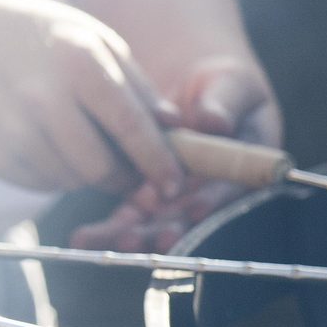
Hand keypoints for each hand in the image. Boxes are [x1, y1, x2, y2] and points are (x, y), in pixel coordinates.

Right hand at [0, 0, 184, 199]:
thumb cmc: (41, 39)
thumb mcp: (95, 42)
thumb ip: (138, 87)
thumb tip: (175, 128)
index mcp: (77, 63)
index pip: (130, 128)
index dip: (158, 164)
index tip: (174, 185)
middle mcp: (40, 97)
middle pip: (100, 169)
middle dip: (123, 178)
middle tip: (130, 172)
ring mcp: (10, 128)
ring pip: (70, 181)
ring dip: (87, 175)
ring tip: (80, 143)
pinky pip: (39, 184)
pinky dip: (53, 173)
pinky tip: (45, 142)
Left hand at [72, 55, 280, 251]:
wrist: (197, 90)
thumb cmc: (225, 87)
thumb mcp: (233, 85)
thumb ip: (226, 102)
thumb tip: (214, 121)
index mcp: (242, 171)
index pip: (228, 190)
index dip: (212, 201)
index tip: (194, 209)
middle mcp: (211, 193)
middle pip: (189, 217)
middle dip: (165, 228)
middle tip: (139, 238)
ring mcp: (180, 198)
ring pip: (156, 222)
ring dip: (132, 234)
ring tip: (104, 241)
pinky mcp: (151, 195)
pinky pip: (131, 214)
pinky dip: (109, 227)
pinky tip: (85, 238)